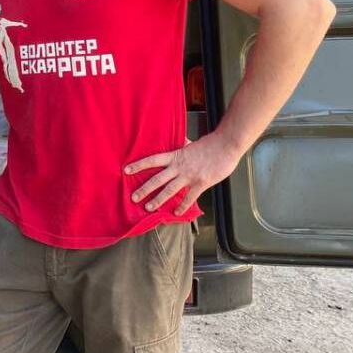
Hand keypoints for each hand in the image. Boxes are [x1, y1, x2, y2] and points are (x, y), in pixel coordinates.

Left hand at [125, 133, 242, 215]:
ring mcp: (189, 176)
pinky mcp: (201, 183)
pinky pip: (189, 197)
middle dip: (144, 189)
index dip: (139, 165)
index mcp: (175, 156)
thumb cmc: (210, 144)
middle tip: (133, 198)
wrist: (226, 146)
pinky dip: (182, 205)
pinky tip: (176, 212)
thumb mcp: (191, 143)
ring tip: (148, 208)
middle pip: (157, 179)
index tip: (126, 170)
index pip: (152, 160)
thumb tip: (180, 140)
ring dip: (158, 200)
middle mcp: (179, 167)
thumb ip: (183, 145)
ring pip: (170, 190)